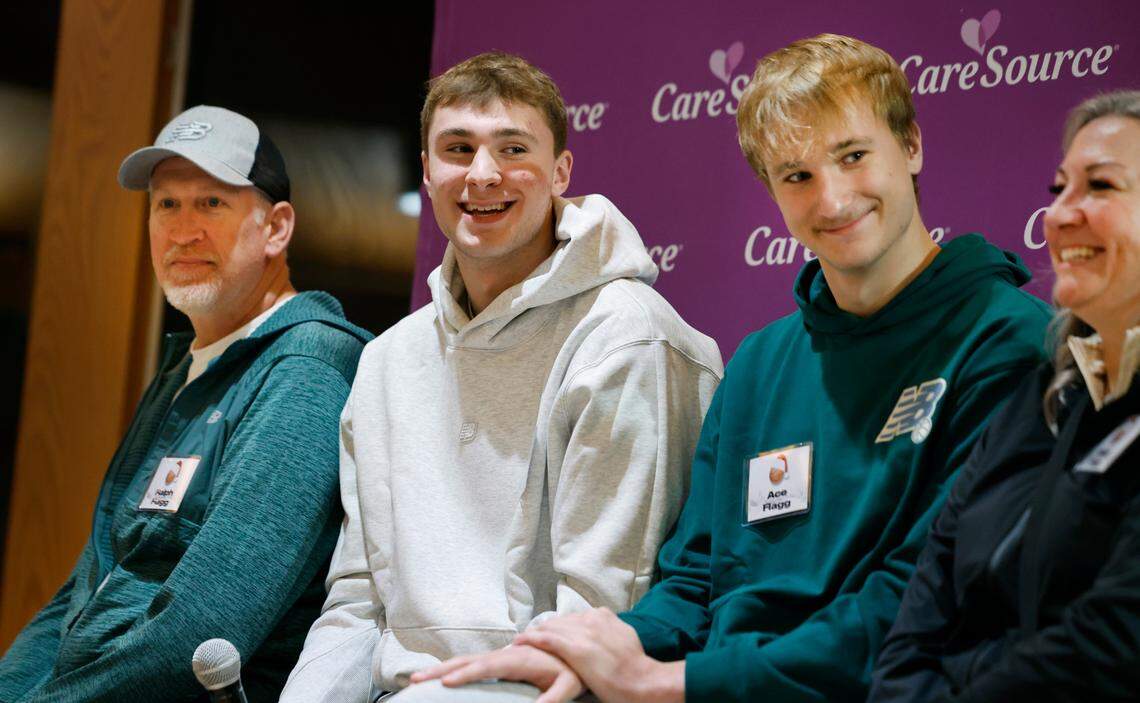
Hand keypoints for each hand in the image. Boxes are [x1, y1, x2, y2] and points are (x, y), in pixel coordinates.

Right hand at [410, 644, 584, 702]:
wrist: (573, 649)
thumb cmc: (571, 669)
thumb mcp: (569, 684)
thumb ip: (555, 697)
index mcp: (519, 658)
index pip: (488, 666)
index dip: (467, 674)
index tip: (446, 683)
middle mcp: (505, 654)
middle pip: (468, 661)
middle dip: (441, 670)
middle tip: (414, 678)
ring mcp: (499, 656)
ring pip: (465, 661)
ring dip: (440, 669)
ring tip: (415, 678)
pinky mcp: (497, 661)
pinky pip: (470, 664)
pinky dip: (451, 669)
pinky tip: (436, 678)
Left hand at [515, 608, 683, 702]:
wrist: (641, 680)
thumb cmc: (634, 666)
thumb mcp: (623, 637)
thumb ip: (609, 630)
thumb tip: (602, 633)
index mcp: (603, 616)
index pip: (572, 618)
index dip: (559, 627)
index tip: (549, 633)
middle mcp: (591, 619)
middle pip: (559, 621)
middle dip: (544, 629)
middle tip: (530, 637)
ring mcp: (582, 632)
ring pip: (550, 628)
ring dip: (534, 634)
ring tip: (521, 640)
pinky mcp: (575, 648)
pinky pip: (546, 639)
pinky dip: (530, 639)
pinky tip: (519, 641)